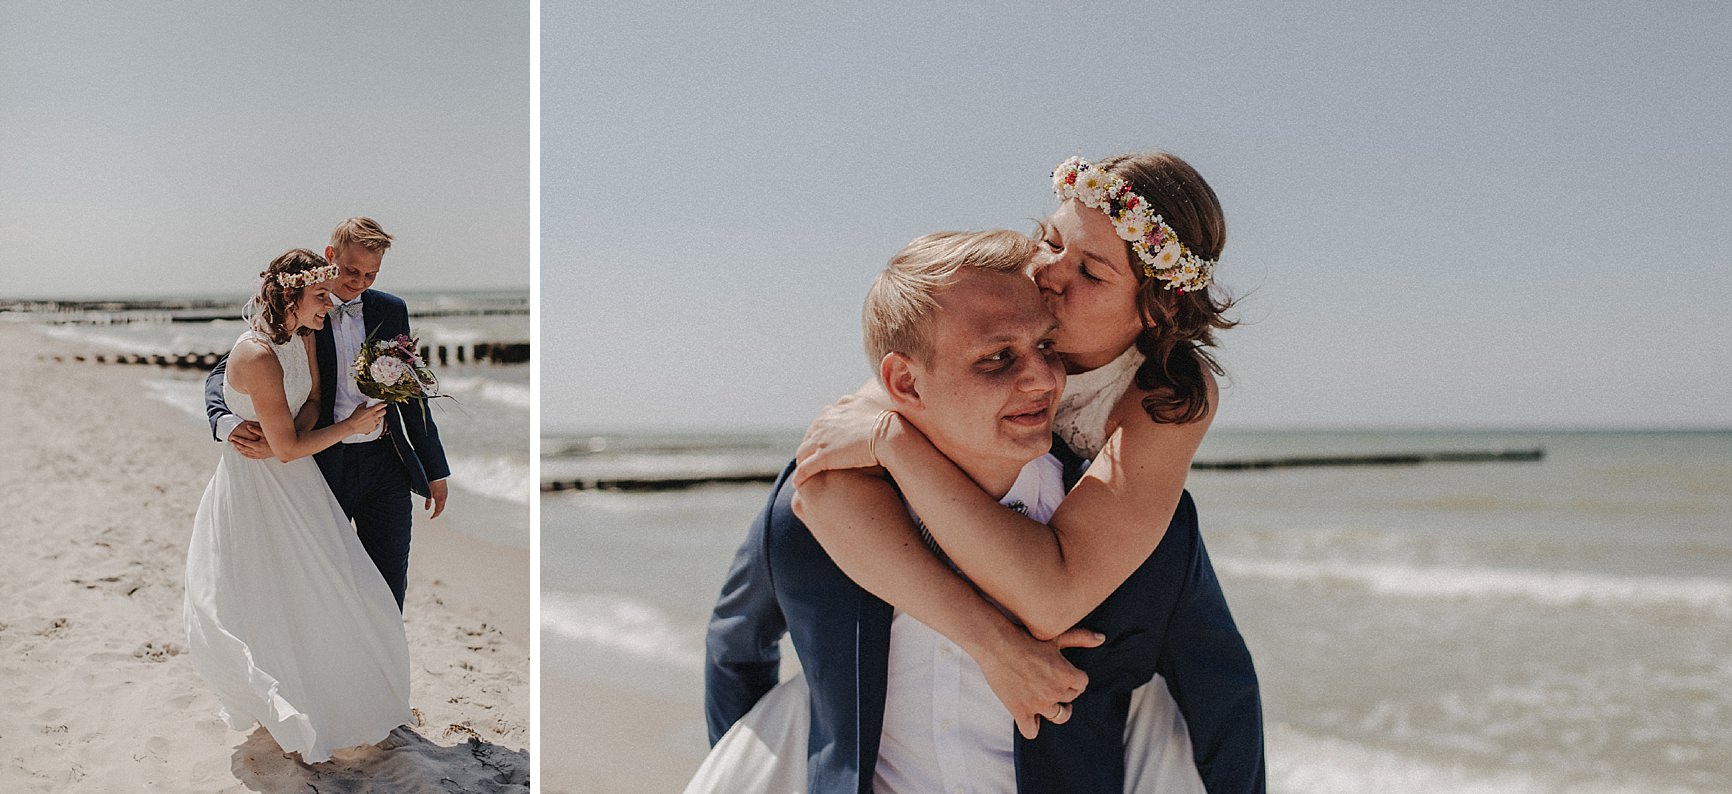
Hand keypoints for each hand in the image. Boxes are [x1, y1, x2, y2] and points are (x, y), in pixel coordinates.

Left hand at [227, 421, 273, 458]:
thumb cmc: (274, 440)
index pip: (244, 442)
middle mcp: (256, 451)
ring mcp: (258, 455)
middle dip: (236, 444)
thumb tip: (248, 426)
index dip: (238, 439)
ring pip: (245, 453)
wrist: (282, 449)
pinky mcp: (260, 457)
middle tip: (231, 440)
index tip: (233, 437)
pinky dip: (244, 454)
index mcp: (257, 445)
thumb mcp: (266, 433)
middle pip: (243, 448)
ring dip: (239, 449)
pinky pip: (249, 456)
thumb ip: (256, 430)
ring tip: (234, 445)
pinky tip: (241, 452)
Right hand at [342, 401, 388, 434]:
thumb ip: (364, 404)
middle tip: (380, 411)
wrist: (352, 425)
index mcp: (371, 410)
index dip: (383, 404)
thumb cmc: (354, 417)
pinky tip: (371, 423)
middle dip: (383, 411)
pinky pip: (377, 425)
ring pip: (380, 419)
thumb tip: (367, 403)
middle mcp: (374, 416)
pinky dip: (375, 424)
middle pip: (384, 412)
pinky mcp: (373, 428)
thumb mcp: (359, 407)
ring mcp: (374, 422)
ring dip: (377, 418)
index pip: (381, 405)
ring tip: (372, 418)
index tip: (384, 404)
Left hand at [424, 478, 447, 518]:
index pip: (439, 510)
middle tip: (433, 516)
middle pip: (441, 507)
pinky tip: (433, 503)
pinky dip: (438, 502)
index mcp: (441, 498)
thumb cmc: (434, 482)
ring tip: (434, 510)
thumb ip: (428, 501)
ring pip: (442, 503)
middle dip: (437, 512)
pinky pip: (441, 498)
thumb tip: (427, 508)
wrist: (438, 473)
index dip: (435, 515)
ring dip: (438, 507)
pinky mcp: (443, 489)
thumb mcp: (429, 493)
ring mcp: (444, 493)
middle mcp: (444, 496)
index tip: (432, 518)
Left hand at [792, 393, 895, 485]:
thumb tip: (862, 405)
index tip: (823, 445)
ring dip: (802, 462)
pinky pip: (804, 469)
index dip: (820, 435)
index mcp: (835, 410)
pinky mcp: (822, 457)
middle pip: (808, 437)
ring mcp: (821, 439)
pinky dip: (800, 476)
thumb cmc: (888, 423)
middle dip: (808, 448)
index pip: (820, 423)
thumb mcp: (871, 407)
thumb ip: (860, 405)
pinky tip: (799, 484)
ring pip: (802, 453)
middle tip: (810, 461)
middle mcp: (824, 422)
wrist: (890, 434)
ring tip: (804, 474)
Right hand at [974, 625, 1103, 739]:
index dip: (1074, 679)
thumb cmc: (1026, 638)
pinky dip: (1032, 727)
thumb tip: (1101, 639)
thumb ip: (1081, 638)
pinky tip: (1030, 718)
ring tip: (1049, 704)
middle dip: (1064, 692)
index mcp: (1067, 675)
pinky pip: (1032, 731)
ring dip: (1056, 711)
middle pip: (1071, 699)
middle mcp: (1056, 692)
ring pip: (1058, 717)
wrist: (997, 644)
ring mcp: (1039, 704)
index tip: (1064, 675)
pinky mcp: (1021, 711)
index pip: (1081, 685)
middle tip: (1052, 683)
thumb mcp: (1056, 637)